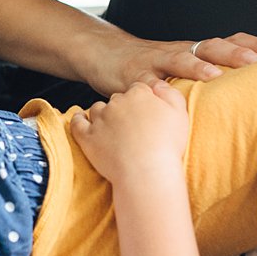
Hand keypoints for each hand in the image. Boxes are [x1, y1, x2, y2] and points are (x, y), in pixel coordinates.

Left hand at [70, 81, 190, 182]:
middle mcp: (117, 102)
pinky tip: (80, 119)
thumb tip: (158, 84)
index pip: (138, 90)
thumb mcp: (179, 113)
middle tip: (131, 125)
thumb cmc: (167, 145)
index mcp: (139, 94)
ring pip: (97, 109)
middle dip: (123, 108)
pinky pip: (77, 123)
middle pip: (117, 99)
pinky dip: (78, 120)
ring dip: (103, 115)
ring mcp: (100, 119)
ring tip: (110, 128)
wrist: (147, 171)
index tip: (145, 113)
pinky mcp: (87, 137)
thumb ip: (169, 93)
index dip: (142, 101)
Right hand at [83, 31, 256, 94]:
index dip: (256, 46)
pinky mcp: (133, 75)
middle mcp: (180, 52)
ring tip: (216, 75)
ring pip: (181, 59)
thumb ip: (210, 78)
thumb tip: (249, 93)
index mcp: (196, 51)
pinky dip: (156, 88)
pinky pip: (146, 82)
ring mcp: (157, 61)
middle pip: (212, 47)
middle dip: (237, 54)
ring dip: (198, 66)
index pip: (231, 41)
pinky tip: (164, 96)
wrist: (106, 53)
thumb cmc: (153, 67)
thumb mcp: (184, 69)